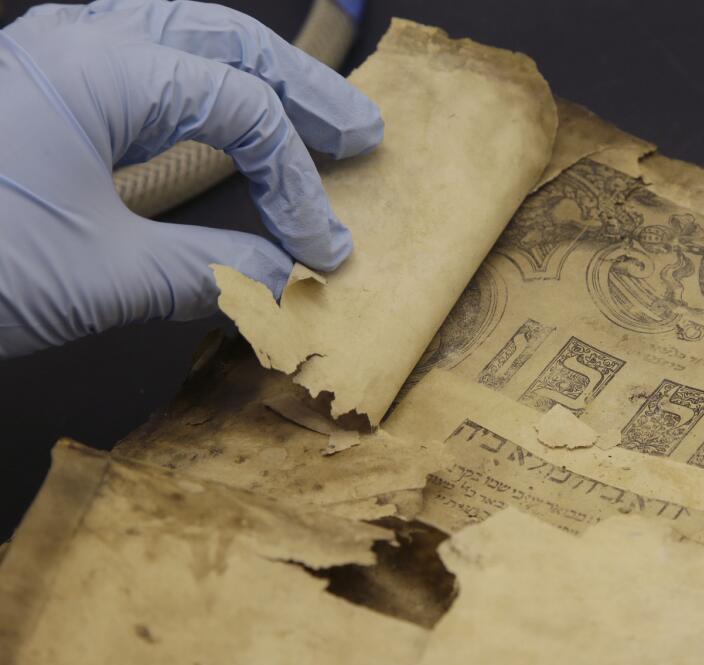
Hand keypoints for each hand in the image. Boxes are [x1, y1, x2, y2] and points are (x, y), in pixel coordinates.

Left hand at [0, 0, 382, 357]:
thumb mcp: (101, 276)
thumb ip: (210, 270)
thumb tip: (283, 279)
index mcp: (100, 67)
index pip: (241, 109)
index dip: (299, 185)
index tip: (327, 250)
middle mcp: (77, 43)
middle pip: (220, 39)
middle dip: (300, 88)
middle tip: (362, 133)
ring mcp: (49, 62)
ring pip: (177, 39)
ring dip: (250, 75)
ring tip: (309, 111)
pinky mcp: (32, 97)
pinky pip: (137, 68)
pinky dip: (195, 90)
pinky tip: (215, 111)